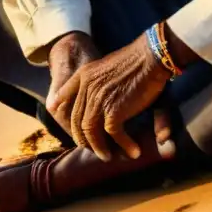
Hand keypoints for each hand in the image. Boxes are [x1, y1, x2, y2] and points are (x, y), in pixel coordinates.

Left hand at [48, 33, 168, 160]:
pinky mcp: (114, 112)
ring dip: (100, 148)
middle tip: (93, 148)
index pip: (65, 96)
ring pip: (91, 133)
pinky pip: (113, 135)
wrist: (151, 56)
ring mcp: (98, 101)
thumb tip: (98, 95)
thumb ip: (97, 79)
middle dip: (83, 138)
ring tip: (108, 156)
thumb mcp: (107, 64)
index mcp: (84, 75)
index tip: (61, 118)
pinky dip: (124, 145)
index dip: (62, 110)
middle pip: (77, 121)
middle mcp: (87, 88)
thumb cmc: (136, 59)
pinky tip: (133, 151)